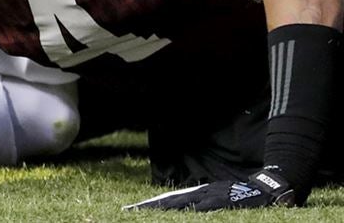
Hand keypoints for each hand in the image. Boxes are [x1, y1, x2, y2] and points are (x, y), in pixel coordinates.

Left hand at [123, 168, 298, 211]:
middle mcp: (203, 194)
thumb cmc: (243, 194)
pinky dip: (192, 209)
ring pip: (183, 203)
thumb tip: (184, 207)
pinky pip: (205, 206)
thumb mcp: (218, 196)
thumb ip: (202, 201)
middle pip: (171, 201)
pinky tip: (180, 211)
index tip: (133, 210)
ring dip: (164, 208)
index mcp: (200, 193)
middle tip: (128, 211)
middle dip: (150, 207)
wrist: (270, 187)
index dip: (152, 205)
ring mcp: (213, 197)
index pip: (171, 200)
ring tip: (145, 211)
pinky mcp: (225, 201)